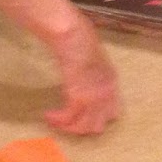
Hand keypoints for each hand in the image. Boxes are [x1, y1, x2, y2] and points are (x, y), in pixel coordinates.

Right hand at [43, 13, 120, 135]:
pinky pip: (69, 117)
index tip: (81, 117)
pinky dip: (58, 119)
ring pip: (82, 126)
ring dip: (67, 127)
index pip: (113, 113)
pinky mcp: (79, 97)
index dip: (96, 118)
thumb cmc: (81, 40)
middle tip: (66, 123)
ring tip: (55, 121)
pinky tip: (49, 115)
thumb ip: (95, 77)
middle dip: (80, 127)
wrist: (73, 34)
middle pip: (97, 125)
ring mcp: (95, 96)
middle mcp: (107, 93)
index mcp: (112, 83)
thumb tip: (87, 85)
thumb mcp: (95, 62)